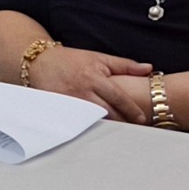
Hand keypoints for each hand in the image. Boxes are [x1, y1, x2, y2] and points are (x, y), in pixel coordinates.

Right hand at [27, 45, 153, 122]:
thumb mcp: (99, 57)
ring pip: (96, 120)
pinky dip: (92, 126)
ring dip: (109, 125)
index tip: (142, 118)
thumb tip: (148, 68)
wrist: (40, 62)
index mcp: (95, 77)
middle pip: (109, 112)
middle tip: (136, 128)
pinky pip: (81, 122)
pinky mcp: (63, 110)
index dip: (132, 109)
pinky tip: (100, 131)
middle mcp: (83, 91)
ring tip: (121, 131)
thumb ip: (125, 65)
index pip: (118, 97)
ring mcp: (72, 102)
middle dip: (123, 121)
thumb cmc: (72, 60)